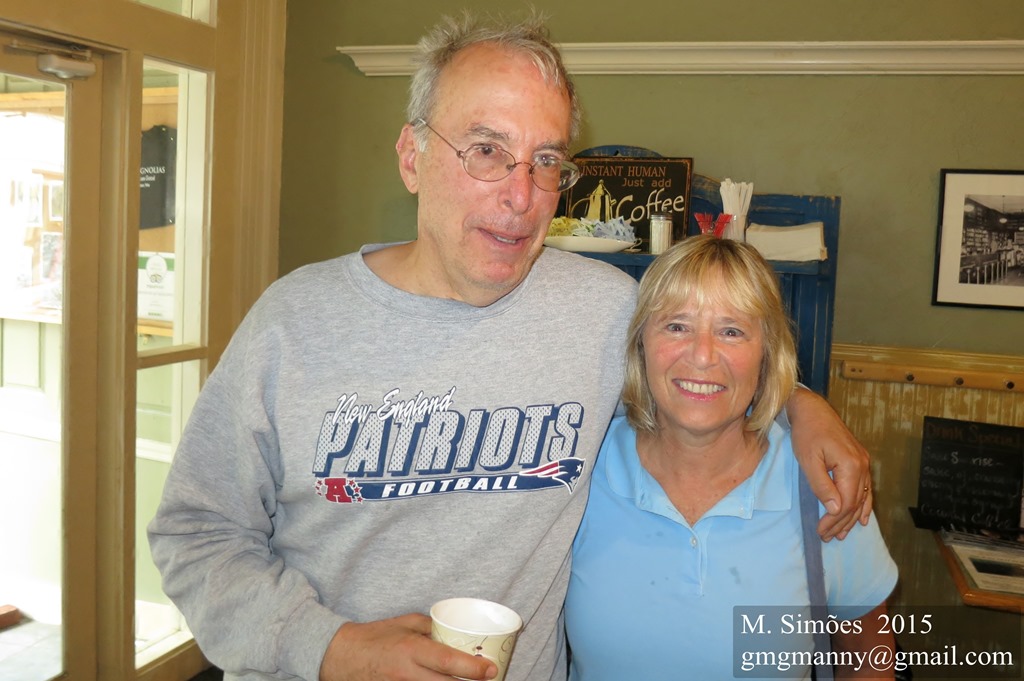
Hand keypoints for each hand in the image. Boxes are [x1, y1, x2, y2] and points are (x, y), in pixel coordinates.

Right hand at [319, 614, 496, 680]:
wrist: (339, 657)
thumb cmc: (374, 637)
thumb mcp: (405, 623)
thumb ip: (432, 626)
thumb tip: (458, 632)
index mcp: (410, 649)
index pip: (448, 662)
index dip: (473, 669)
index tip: (491, 669)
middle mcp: (406, 673)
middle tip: (488, 679)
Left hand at [787, 387, 871, 540]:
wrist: (812, 409)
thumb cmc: (807, 433)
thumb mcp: (808, 460)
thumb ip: (821, 485)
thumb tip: (835, 509)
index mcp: (851, 466)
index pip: (845, 502)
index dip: (833, 520)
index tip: (820, 531)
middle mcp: (863, 466)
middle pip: (854, 503)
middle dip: (840, 523)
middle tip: (826, 537)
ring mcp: (864, 463)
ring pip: (861, 498)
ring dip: (851, 518)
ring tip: (840, 534)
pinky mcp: (860, 461)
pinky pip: (865, 489)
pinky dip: (864, 505)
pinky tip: (863, 519)